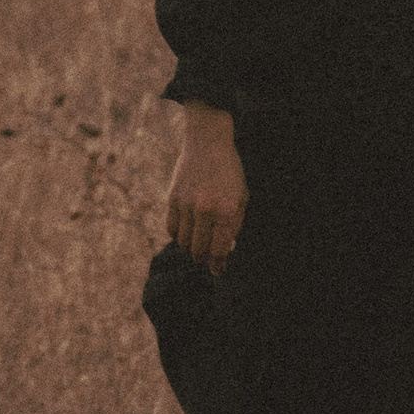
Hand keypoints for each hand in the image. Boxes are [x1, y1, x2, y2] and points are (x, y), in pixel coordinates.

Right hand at [165, 106, 248, 270]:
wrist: (208, 142)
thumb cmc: (229, 171)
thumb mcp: (241, 196)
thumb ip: (235, 224)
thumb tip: (226, 248)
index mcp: (226, 211)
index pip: (219, 249)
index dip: (218, 264)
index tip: (217, 271)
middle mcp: (205, 211)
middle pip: (199, 250)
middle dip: (203, 259)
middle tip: (205, 261)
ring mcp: (186, 205)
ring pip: (184, 242)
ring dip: (190, 248)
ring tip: (195, 247)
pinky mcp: (172, 199)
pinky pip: (171, 229)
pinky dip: (177, 236)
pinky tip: (184, 235)